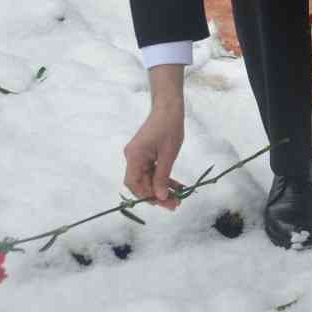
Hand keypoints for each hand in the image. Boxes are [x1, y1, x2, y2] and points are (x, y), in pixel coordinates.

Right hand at [123, 66, 185, 209]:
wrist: (169, 107)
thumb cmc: (169, 127)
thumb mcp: (168, 155)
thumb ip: (162, 177)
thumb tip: (159, 197)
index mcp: (134, 157)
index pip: (134, 184)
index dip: (147, 196)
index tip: (163, 203)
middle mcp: (133, 158)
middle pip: (141, 183)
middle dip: (157, 195)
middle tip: (174, 204)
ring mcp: (139, 156)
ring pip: (149, 179)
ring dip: (163, 188)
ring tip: (179, 198)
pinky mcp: (146, 154)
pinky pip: (153, 171)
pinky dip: (164, 178)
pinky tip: (178, 187)